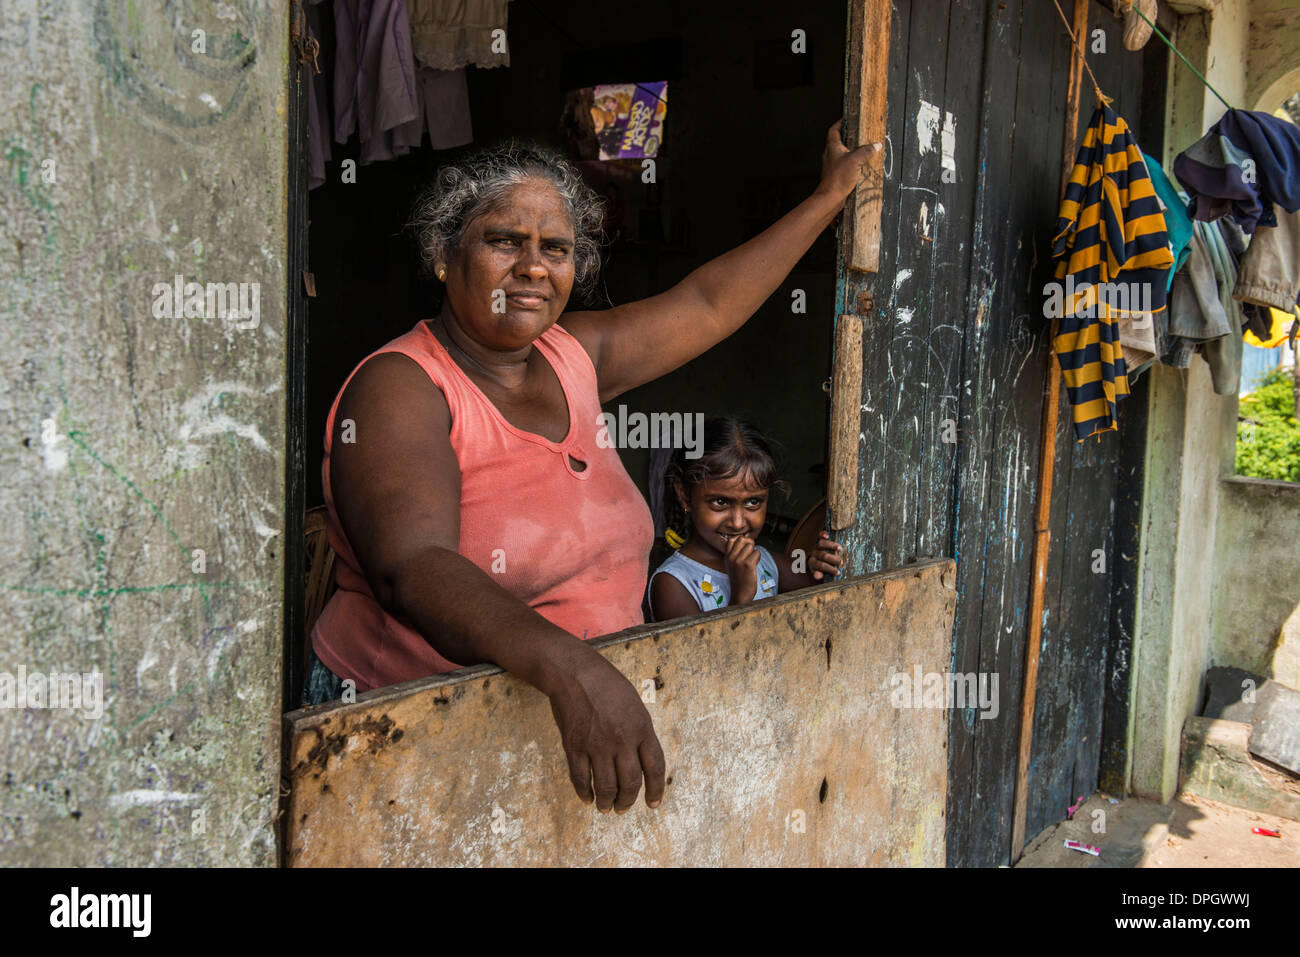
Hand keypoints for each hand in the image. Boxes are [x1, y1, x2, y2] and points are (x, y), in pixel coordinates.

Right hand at [547, 649, 665, 812]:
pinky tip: (587, 798)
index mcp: (642, 727)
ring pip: (606, 786)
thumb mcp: (635, 704)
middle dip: (628, 801)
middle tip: (623, 807)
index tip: (653, 804)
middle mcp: (622, 739)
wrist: (574, 672)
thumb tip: (642, 760)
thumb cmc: (606, 684)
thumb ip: (640, 732)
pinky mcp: (575, 746)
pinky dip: (585, 793)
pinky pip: (581, 778)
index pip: (655, 767)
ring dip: (607, 802)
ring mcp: (597, 744)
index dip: (655, 790)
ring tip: (607, 808)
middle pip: (631, 782)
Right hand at [724, 534, 760, 603]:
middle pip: (743, 539)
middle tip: (750, 555)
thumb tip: (747, 541)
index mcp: (727, 556)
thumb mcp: (732, 565)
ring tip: (752, 562)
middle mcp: (731, 557)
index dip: (742, 542)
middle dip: (749, 545)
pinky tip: (754, 565)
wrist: (740, 594)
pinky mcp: (747, 564)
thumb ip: (736, 553)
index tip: (744, 550)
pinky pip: (757, 552)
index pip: (733, 539)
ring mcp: (738, 560)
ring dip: (754, 552)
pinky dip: (758, 558)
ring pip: (751, 545)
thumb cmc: (739, 579)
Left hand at [810, 530, 843, 580]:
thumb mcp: (814, 570)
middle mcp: (813, 552)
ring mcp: (814, 544)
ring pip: (822, 544)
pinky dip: (822, 534)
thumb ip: (817, 573)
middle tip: (841, 562)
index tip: (838, 573)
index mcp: (812, 562)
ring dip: (831, 545)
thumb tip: (818, 576)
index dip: (830, 569)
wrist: (805, 551)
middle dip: (833, 559)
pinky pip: (818, 534)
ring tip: (840, 549)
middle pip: (823, 555)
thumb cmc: (815, 563)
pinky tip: (827, 536)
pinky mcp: (816, 537)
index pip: (821, 566)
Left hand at [816, 119, 881, 200]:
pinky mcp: (836, 175)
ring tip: (863, 149)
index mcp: (832, 147)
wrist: (830, 198)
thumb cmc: (838, 178)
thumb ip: (866, 151)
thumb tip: (876, 145)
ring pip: (842, 153)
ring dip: (851, 150)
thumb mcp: (855, 160)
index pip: (834, 130)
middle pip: (838, 141)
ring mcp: (832, 165)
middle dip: (848, 136)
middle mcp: (830, 155)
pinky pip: (845, 165)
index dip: (840, 123)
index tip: (847, 119)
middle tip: (858, 133)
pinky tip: (860, 166)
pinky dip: (852, 163)